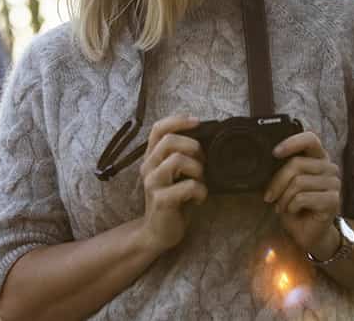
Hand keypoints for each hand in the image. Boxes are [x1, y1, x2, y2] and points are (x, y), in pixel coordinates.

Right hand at [137, 115, 207, 254]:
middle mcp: (148, 166)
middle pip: (169, 140)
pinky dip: (200, 191)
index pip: (158, 129)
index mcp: (152, 157)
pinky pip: (188, 186)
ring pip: (177, 160)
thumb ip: (181, 156)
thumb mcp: (174, 174)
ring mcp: (153, 183)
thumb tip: (205, 140)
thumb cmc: (173, 200)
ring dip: (197, 168)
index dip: (178, 120)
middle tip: (203, 161)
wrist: (157, 233)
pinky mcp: (161, 200)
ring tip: (200, 180)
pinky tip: (198, 199)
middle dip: (193, 146)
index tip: (198, 121)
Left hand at [263, 131, 340, 258]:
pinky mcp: (333, 200)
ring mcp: (334, 183)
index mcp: (317, 157)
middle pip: (297, 164)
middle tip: (269, 196)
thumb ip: (282, 166)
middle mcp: (329, 167)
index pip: (310, 138)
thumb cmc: (294, 204)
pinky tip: (293, 211)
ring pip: (298, 182)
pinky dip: (291, 206)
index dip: (292, 142)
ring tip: (282, 206)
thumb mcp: (285, 182)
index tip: (274, 153)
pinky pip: (303, 197)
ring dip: (283, 197)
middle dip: (277, 181)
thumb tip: (265, 156)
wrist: (307, 232)